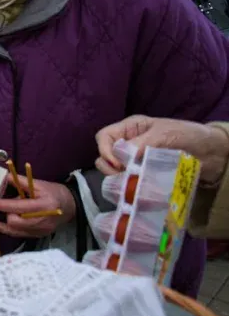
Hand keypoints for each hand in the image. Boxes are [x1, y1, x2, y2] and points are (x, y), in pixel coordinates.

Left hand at [0, 174, 75, 237]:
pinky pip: (19, 235)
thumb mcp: (40, 184)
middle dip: (6, 213)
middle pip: (15, 222)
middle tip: (5, 206)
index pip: (18, 207)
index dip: (1, 204)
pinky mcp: (38, 236)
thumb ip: (21, 182)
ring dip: (4, 224)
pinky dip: (8, 230)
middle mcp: (42, 221)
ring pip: (15, 231)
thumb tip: (4, 177)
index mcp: (44, 206)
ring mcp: (40, 231)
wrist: (70, 206)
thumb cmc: (54, 192)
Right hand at [95, 115, 228, 184]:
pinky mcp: (142, 173)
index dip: (105, 150)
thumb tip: (119, 155)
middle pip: (104, 154)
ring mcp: (135, 159)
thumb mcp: (164, 134)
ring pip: (112, 169)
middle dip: (109, 166)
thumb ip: (141, 143)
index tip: (118, 164)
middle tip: (124, 176)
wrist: (212, 153)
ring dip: (117, 177)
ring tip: (131, 182)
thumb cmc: (188, 136)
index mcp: (131, 128)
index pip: (104, 136)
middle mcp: (129, 143)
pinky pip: (127, 179)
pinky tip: (136, 188)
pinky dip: (128, 184)